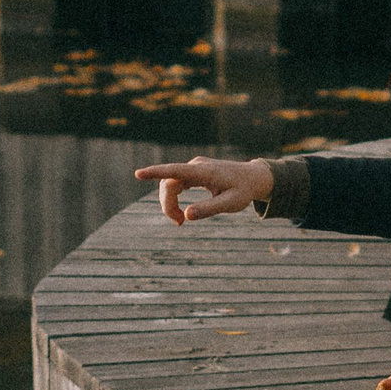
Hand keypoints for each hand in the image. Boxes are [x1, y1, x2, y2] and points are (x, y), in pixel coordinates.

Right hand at [135, 154, 275, 224]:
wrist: (253, 178)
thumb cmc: (243, 191)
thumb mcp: (231, 204)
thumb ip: (209, 209)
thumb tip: (187, 215)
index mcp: (205, 172)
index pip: (175, 171)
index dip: (155, 172)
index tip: (138, 174)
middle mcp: (196, 165)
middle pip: (169, 183)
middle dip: (167, 204)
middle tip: (179, 224)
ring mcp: (194, 167)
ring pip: (170, 184)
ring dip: (170, 203)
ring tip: (181, 221)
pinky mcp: (193, 172)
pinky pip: (175, 183)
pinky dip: (174, 199)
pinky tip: (181, 213)